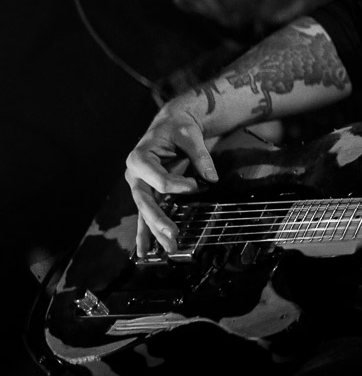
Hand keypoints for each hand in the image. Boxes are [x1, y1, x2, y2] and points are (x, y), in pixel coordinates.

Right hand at [125, 100, 219, 253]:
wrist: (170, 124)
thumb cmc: (178, 127)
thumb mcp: (189, 134)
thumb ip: (200, 155)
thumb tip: (212, 177)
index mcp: (140, 158)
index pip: (159, 180)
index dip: (179, 185)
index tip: (197, 184)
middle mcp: (135, 174)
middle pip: (146, 201)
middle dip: (159, 220)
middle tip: (174, 234)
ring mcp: (140, 185)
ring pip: (146, 211)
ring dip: (156, 231)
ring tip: (168, 249)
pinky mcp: (148, 192)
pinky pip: (145, 214)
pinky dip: (146, 233)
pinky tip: (146, 251)